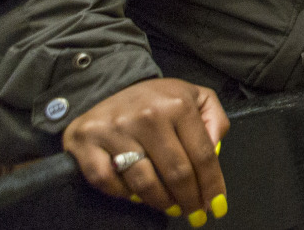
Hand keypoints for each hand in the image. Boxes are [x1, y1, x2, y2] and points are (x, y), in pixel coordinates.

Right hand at [61, 78, 228, 220]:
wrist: (110, 88)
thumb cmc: (158, 100)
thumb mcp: (195, 97)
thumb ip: (214, 120)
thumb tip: (216, 150)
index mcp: (178, 105)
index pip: (202, 154)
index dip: (212, 185)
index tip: (217, 206)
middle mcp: (147, 116)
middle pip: (176, 172)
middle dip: (190, 200)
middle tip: (195, 214)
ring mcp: (115, 129)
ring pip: (144, 182)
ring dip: (162, 202)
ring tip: (172, 208)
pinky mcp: (87, 142)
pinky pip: (107, 181)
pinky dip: (123, 194)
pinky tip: (137, 196)